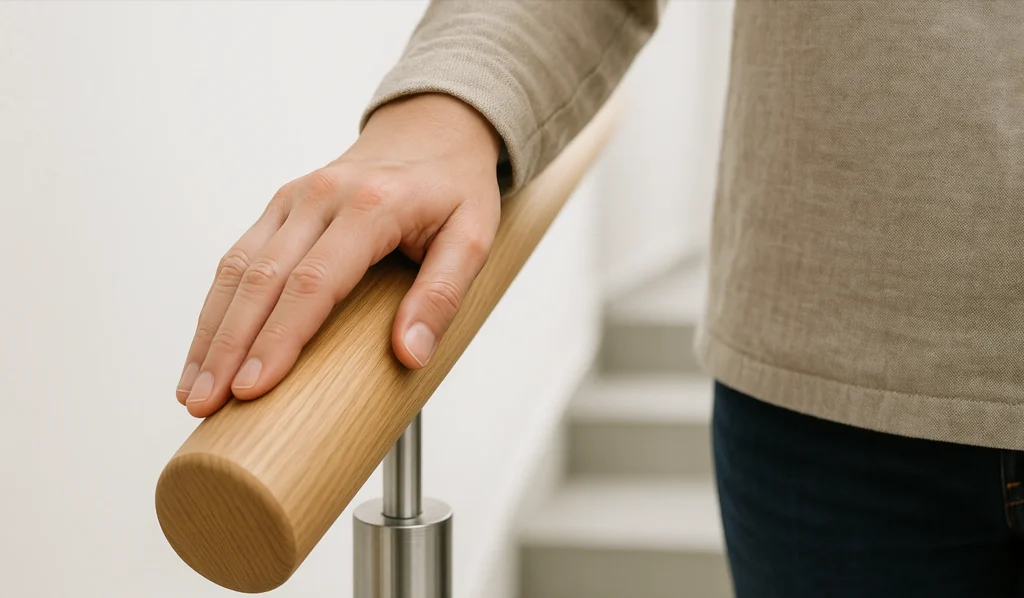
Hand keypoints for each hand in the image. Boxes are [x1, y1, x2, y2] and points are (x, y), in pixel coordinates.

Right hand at [175, 94, 501, 417]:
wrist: (433, 129)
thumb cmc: (455, 188)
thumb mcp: (473, 238)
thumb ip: (442, 295)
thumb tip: (409, 354)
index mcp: (371, 205)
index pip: (313, 281)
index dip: (279, 338)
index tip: (252, 388)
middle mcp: (322, 197)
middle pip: (262, 279)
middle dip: (229, 347)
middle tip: (206, 405)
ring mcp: (294, 199)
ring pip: (237, 268)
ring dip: (210, 332)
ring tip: (193, 391)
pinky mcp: (281, 208)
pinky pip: (237, 258)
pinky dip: (216, 306)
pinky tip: (205, 349)